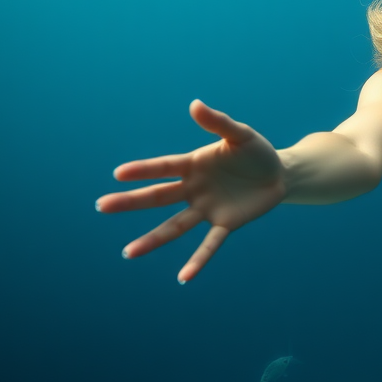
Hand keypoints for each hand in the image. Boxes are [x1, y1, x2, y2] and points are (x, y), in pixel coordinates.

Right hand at [96, 100, 286, 282]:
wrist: (279, 174)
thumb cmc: (255, 151)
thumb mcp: (240, 134)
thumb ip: (218, 122)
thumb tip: (194, 104)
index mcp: (194, 165)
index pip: (164, 167)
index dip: (143, 170)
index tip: (118, 174)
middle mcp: (194, 188)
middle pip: (159, 196)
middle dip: (131, 202)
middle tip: (101, 206)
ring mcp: (207, 208)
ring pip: (175, 226)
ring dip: (153, 239)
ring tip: (128, 253)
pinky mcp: (226, 223)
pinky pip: (209, 244)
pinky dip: (197, 261)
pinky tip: (183, 277)